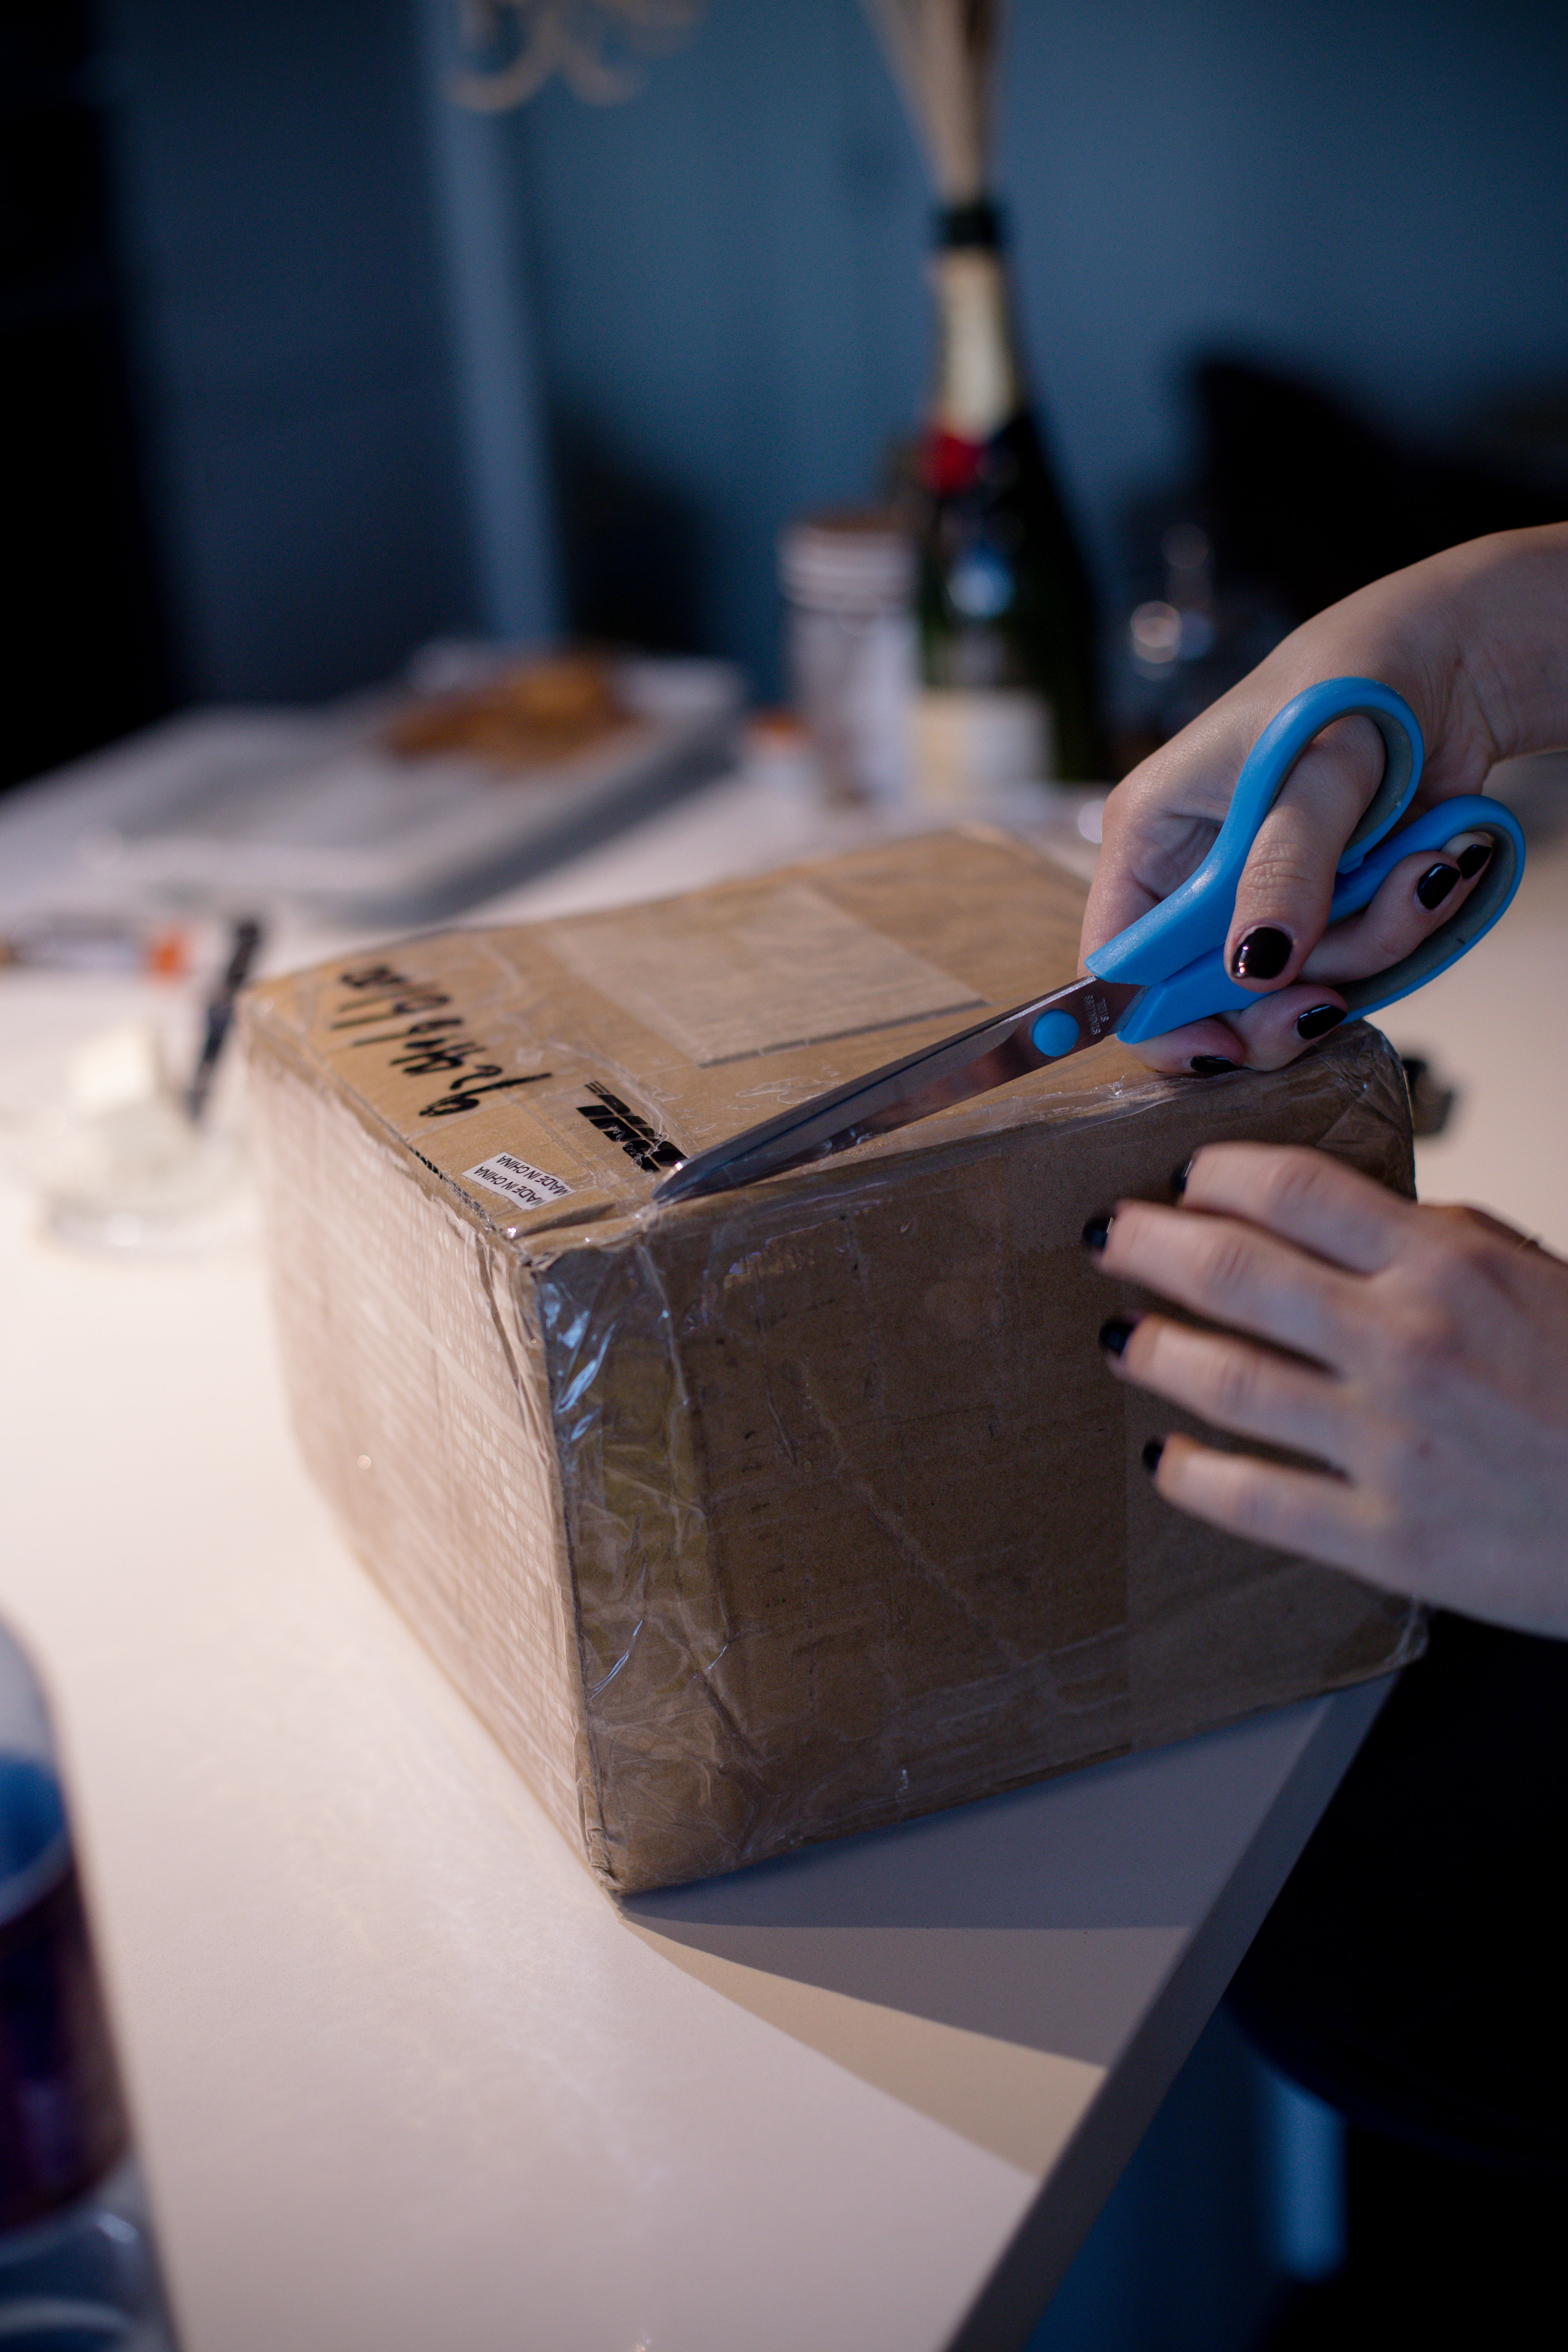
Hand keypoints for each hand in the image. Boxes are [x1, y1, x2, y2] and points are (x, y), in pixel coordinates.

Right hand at [1081, 526, 1567, 1070]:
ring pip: (1295, 987)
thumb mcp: (1313, 771)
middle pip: (1208, 998)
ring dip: (1370, 944)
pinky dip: (1400, 929)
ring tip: (1422, 869)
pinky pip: (1352, 966)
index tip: (1221, 1048)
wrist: (1445, 666)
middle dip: (1284, 999)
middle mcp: (1196, 881)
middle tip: (1331, 997)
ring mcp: (1264, 902)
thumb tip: (1256, 966)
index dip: (1158, 1019)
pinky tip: (1429, 870)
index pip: (1119, 961)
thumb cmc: (1351, 685)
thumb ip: (1284, 867)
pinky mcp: (1324, 913)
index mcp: (1151, 838)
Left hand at [1088, 1144, 1567, 1637]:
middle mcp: (1409, 1343)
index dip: (1216, 1177)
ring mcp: (1391, 1443)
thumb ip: (1440, 1244)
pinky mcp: (1388, 1538)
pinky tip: (1164, 1458)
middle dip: (1149, 1246)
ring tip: (1118, 1338)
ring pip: (1226, 1380)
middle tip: (1109, 1239)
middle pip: (1233, 1270)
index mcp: (1451, 1266)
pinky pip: (1254, 1499)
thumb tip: (1341, 1219)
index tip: (1182, 1182)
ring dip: (1153, 1351)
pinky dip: (1192, 1474)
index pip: (1294, 1188)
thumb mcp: (1538, 1279)